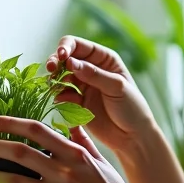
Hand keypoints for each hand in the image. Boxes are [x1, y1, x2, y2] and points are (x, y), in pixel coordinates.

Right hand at [47, 36, 157, 160]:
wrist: (133, 137)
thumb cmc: (132, 108)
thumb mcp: (116, 87)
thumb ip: (94, 74)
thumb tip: (70, 62)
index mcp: (104, 59)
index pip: (78, 45)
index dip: (66, 47)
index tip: (61, 56)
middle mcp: (91, 69)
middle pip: (65, 59)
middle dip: (55, 62)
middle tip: (50, 70)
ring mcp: (83, 86)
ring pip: (61, 77)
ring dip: (55, 80)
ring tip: (55, 88)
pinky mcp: (77, 102)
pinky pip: (62, 95)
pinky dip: (59, 96)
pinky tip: (62, 100)